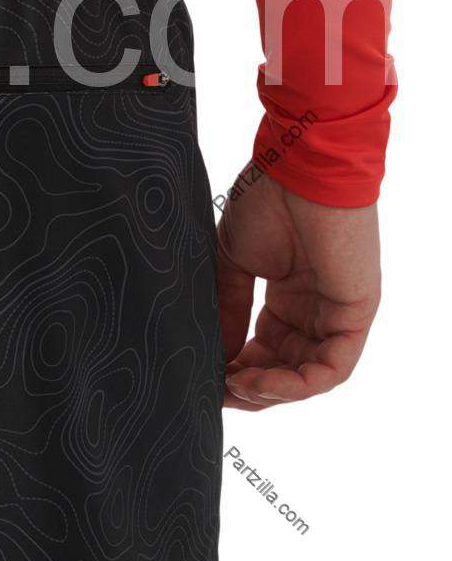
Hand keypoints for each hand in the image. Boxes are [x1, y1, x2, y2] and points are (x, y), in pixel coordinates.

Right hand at [216, 173, 380, 409]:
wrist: (299, 168)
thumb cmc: (267, 201)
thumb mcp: (233, 261)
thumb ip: (226, 308)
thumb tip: (213, 354)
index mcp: (288, 297)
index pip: (264, 350)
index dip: (234, 370)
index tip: (204, 378)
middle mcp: (314, 311)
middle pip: (285, 370)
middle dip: (250, 389)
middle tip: (214, 392)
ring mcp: (337, 314)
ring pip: (308, 377)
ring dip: (270, 392)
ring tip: (234, 389)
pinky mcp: (355, 315)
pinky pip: (331, 368)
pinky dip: (296, 385)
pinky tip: (258, 381)